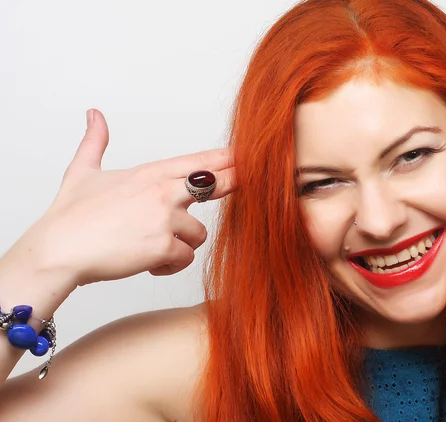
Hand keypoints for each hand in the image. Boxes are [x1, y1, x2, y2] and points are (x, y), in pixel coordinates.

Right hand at [18, 109, 234, 287]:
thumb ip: (95, 141)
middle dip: (236, 183)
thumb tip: (94, 114)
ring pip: (198, 234)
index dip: (229, 158)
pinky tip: (149, 264)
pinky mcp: (163, 246)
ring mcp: (165, 218)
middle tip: (257, 182)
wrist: (58, 250)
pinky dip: (169, 266)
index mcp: (151, 173)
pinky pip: (184, 258)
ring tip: (153, 248)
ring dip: (181, 244)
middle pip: (216, 184)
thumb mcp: (83, 171)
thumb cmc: (70, 216)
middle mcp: (163, 191)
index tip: (251, 153)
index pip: (200, 161)